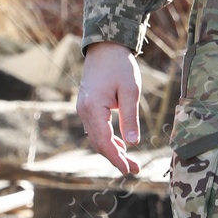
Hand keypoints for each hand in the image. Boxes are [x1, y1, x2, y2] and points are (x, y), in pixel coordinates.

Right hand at [76, 41, 142, 174]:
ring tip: (130, 161)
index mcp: (92, 108)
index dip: (116, 158)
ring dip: (112, 150)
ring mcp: (83, 109)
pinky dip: (108, 139)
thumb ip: (130, 118)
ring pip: (96, 137)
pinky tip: (120, 145)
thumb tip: (132, 144)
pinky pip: (95, 128)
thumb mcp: (130, 91)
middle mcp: (83, 111)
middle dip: (115, 158)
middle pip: (98, 143)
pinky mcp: (87, 106)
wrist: (105, 47)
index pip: (104, 141)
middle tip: (134, 169)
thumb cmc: (120, 66)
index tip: (129, 170)